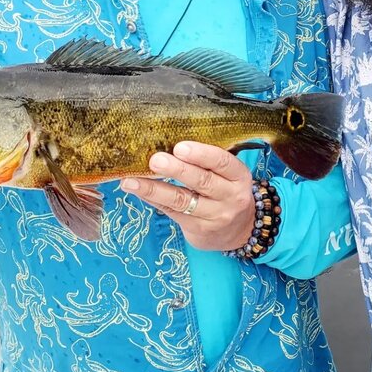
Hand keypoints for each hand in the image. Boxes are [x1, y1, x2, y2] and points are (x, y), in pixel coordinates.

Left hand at [120, 142, 255, 251]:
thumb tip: (169, 140)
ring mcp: (215, 216)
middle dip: (177, 170)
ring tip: (132, 181)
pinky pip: (172, 212)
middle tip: (155, 160)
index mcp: (239, 176)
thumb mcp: (228, 175)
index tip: (180, 146)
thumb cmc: (226, 192)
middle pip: (203, 181)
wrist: (239, 232)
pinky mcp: (198, 229)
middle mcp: (230, 197)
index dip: (202, 154)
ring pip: (182, 200)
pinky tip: (137, 190)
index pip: (223, 162)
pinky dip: (152, 199)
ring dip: (155, 189)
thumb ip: (208, 161)